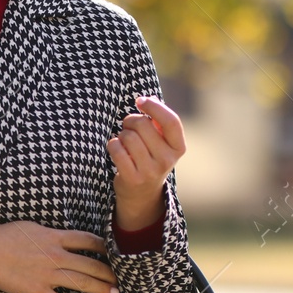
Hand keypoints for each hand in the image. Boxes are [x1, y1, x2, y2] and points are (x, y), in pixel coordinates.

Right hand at [0, 221, 119, 292]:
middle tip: (119, 279)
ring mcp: (48, 274)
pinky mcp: (37, 290)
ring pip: (82, 283)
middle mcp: (56, 256)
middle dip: (109, 273)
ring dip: (100, 289)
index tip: (114, 252)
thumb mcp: (31, 227)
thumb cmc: (4, 236)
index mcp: (55, 237)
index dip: (105, 247)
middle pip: (91, 264)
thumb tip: (62, 237)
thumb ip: (51, 233)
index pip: (88, 240)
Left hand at [107, 93, 185, 227]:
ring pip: (128, 136)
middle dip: (131, 120)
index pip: (171, 121)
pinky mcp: (132, 178)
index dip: (154, 107)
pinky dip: (113, 144)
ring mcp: (150, 171)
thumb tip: (149, 99)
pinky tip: (117, 150)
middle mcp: (167, 160)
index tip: (140, 100)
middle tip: (128, 126)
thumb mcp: (162, 142)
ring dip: (121, 134)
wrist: (142, 193)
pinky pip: (116, 149)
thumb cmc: (151, 157)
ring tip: (124, 141)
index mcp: (178, 148)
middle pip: (143, 125)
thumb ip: (158, 121)